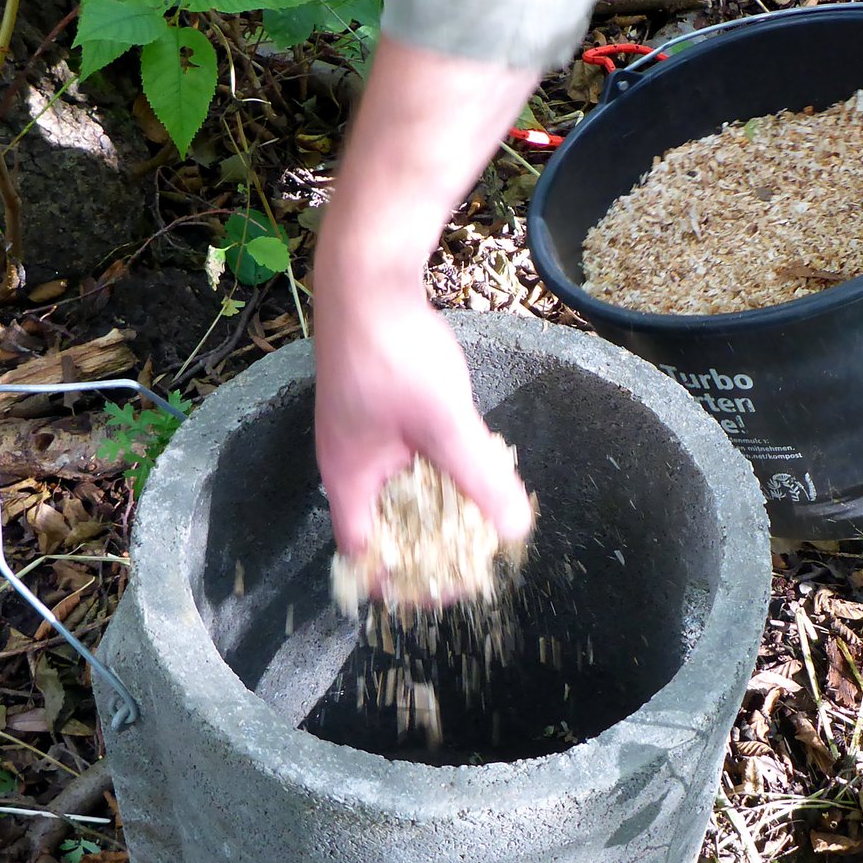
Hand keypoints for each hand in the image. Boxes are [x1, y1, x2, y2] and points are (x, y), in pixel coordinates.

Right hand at [303, 34, 542, 555]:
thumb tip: (514, 530)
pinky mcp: (377, 407)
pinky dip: (439, 467)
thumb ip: (479, 477)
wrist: (366, 274)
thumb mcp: (444, 421)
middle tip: (480, 554)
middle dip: (432, 546)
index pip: (365, 556)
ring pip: (401, 489)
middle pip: (387, 527)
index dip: (403, 582)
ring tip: (486, 512)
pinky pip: (407, 455)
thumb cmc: (391, 348)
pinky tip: (478, 457)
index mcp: (348, 479)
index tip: (449, 588)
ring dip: (440, 505)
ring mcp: (361, 433)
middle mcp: (348, 463)